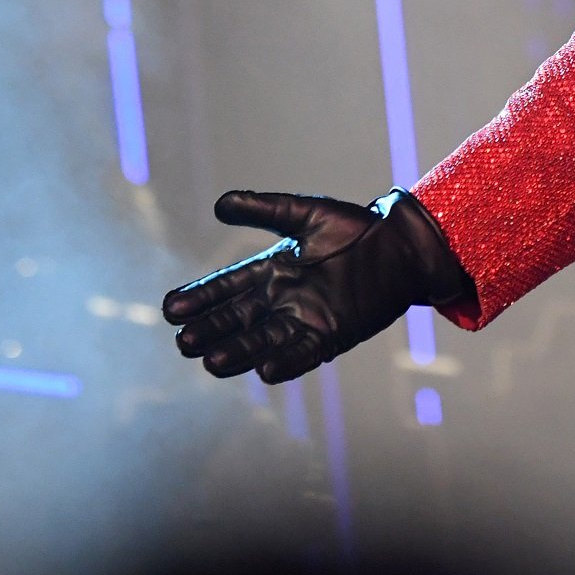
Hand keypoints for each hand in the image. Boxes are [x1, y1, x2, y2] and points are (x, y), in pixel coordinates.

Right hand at [162, 189, 472, 383]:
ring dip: (238, 352)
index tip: (171, 308)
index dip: (200, 298)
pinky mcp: (331, 334)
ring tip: (211, 362)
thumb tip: (219, 203)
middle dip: (211, 330)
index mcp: (271, 270)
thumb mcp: (306, 215)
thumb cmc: (357, 227)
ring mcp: (304, 319)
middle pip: (237, 319)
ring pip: (262, 340)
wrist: (402, 245)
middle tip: (184, 341)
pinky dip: (285, 362)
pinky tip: (265, 371)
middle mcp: (281, 299)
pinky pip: (302, 352)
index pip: (227, 287)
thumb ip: (265, 210)